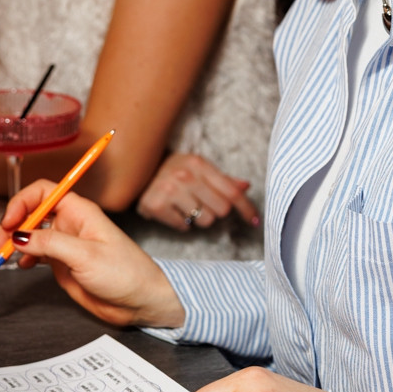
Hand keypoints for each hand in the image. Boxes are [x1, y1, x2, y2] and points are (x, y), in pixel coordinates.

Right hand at [0, 180, 185, 328]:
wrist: (141, 301)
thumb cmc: (126, 273)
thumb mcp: (86, 256)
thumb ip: (51, 244)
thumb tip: (19, 235)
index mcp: (79, 211)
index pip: (42, 192)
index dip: (21, 202)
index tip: (8, 223)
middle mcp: (70, 223)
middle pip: (30, 213)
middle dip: (9, 227)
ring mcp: (65, 243)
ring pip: (29, 234)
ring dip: (11, 244)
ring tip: (1, 259)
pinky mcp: (62, 262)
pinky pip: (34, 253)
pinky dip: (22, 258)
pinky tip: (19, 266)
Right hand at [135, 152, 259, 230]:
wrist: (137, 171)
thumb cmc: (174, 170)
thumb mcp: (198, 168)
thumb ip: (223, 180)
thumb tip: (247, 186)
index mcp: (199, 164)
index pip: (231, 191)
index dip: (246, 209)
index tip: (255, 222)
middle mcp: (185, 175)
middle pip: (221, 210)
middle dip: (215, 211)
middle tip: (202, 203)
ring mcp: (168, 190)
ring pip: (204, 221)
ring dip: (198, 218)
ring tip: (185, 206)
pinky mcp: (155, 205)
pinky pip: (184, 227)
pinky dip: (181, 223)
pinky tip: (173, 211)